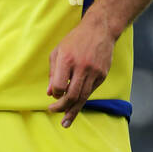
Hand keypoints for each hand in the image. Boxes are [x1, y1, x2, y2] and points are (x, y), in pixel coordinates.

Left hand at [47, 11, 114, 126]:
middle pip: (71, 95)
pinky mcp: (102, 75)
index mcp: (67, 59)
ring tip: (66, 122)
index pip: (59, 86)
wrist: (100, 29)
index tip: (53, 95)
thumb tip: (50, 94)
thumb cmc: (75, 40)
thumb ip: (53, 73)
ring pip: (83, 97)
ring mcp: (94, 72)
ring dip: (73, 111)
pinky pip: (90, 91)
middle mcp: (82, 67)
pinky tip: (76, 107)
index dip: (55, 94)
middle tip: (54, 112)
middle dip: (62, 108)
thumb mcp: (58, 51)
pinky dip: (82, 100)